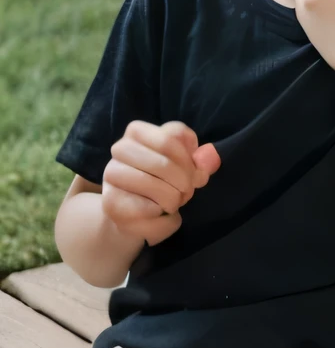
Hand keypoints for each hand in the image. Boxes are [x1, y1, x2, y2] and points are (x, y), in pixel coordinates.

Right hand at [101, 120, 220, 247]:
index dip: (189, 160)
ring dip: (173, 199)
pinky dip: (163, 216)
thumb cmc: (161, 180)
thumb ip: (198, 159)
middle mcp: (120, 148)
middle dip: (184, 182)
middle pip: (163, 163)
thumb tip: (210, 159)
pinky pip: (147, 209)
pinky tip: (160, 214)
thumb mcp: (182, 163)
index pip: (171, 138)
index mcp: (137, 131)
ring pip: (155, 187)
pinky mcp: (111, 202)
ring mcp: (112, 174)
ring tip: (174, 203)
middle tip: (187, 192)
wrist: (134, 212)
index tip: (196, 174)